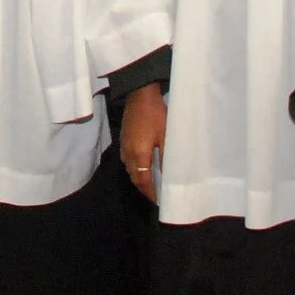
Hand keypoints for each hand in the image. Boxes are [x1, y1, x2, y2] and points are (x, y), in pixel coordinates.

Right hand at [120, 84, 166, 202]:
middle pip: (135, 178)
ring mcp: (123, 146)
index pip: (144, 182)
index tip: (159, 202)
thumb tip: (170, 177)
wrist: (139, 93)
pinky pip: (128, 161)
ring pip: (130, 170)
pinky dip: (135, 168)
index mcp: (139, 155)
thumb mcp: (166, 136)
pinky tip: (144, 166)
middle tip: (157, 195)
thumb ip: (167, 158)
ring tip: (152, 184)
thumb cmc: (156, 114)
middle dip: (144, 189)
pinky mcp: (123, 139)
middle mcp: (128, 154)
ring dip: (139, 179)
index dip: (151, 194)